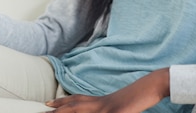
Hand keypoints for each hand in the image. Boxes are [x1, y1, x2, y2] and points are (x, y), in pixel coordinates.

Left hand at [45, 68, 169, 112]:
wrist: (151, 86)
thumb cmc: (138, 96)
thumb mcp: (120, 106)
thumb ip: (108, 107)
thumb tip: (103, 108)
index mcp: (101, 101)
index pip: (78, 101)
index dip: (62, 102)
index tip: (48, 103)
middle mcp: (101, 103)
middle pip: (75, 105)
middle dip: (59, 108)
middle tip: (44, 108)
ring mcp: (108, 107)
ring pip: (83, 110)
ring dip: (68, 111)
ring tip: (53, 111)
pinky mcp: (117, 112)